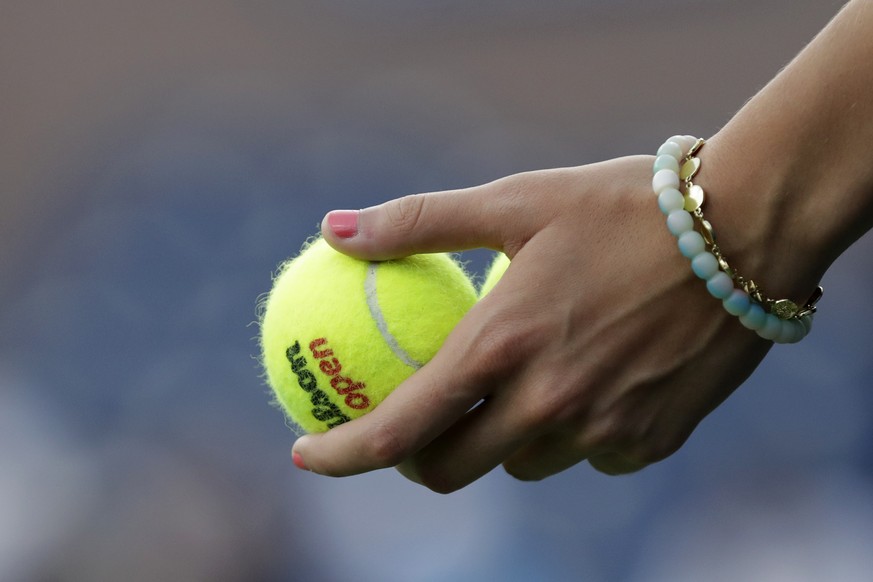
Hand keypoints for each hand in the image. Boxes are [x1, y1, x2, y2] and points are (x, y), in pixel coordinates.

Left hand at [291, 154, 770, 491]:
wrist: (745, 231)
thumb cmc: (624, 207)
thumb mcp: (516, 200)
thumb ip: (420, 221)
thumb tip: (335, 229)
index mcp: (502, 346)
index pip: (399, 427)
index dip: (343, 454)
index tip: (306, 455)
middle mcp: (547, 402)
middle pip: (453, 470)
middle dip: (420, 460)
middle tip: (419, 425)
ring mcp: (603, 431)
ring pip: (523, 465)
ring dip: (502, 440)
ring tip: (517, 387)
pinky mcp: (651, 442)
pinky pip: (589, 459)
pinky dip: (572, 435)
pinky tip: (589, 385)